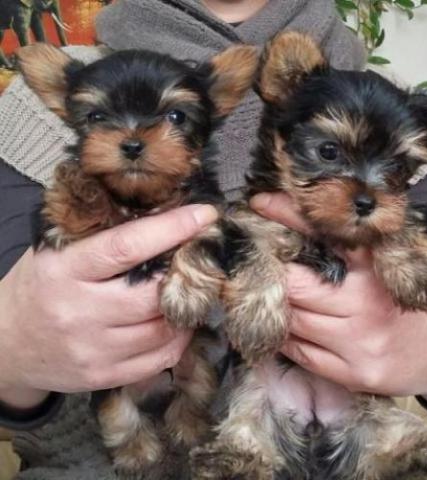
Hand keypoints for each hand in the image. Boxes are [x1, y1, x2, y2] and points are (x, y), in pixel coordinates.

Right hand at [0, 204, 217, 410]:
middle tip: (202, 258)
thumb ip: (101, 238)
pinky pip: (159, 359)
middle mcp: (77, 312)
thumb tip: (164, 214)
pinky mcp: (102, 377)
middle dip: (186, 273)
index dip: (171, 229)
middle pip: (151, 294)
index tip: (205, 215)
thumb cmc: (40, 287)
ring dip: (187, 308)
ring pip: (162, 329)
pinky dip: (179, 338)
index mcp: (64, 270)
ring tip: (192, 290)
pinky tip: (179, 322)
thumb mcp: (57, 253)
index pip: (126, 246)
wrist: (4, 345)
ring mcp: (91, 350)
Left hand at [250, 193, 426, 406]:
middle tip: (264, 265)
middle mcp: (368, 302)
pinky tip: (290, 329)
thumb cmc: (415, 297)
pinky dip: (288, 340)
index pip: (325, 233)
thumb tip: (301, 224)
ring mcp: (362, 342)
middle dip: (275, 274)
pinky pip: (302, 355)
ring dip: (279, 309)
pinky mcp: (358, 374)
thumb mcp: (395, 261)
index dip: (289, 215)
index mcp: (378, 265)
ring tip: (274, 297)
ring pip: (294, 321)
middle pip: (296, 285)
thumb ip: (356, 247)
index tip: (260, 203)